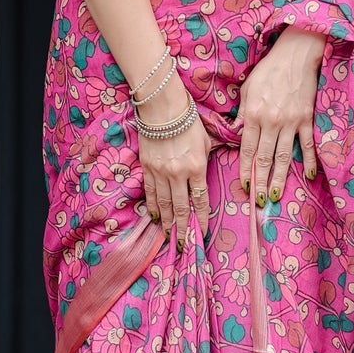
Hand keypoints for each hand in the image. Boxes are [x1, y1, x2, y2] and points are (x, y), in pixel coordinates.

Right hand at [139, 87, 213, 248]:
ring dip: (167, 223)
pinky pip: (150, 192)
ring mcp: (160, 172)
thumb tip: (206, 178)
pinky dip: (152, 207)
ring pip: (163, 204)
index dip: (201, 220)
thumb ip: (207, 162)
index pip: (200, 201)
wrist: (162, 107)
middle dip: (183, 228)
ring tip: (169, 237)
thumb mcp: (206, 142)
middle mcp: (178, 174)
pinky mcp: (147, 168)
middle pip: (180, 208)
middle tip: (184, 245)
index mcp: (197, 168)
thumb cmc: (189, 121)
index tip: (202, 234)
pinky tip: (155, 218)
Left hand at [236, 27, 326, 205]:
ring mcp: (292, 122)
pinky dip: (308, 161)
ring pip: (284, 156)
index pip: (248, 150)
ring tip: (275, 195)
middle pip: (265, 158)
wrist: (297, 54)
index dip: (246, 171)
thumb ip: (242, 112)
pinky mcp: (307, 119)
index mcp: (254, 114)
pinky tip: (307, 176)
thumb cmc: (269, 69)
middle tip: (259, 201)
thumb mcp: (248, 87)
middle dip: (261, 182)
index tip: (245, 187)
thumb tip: (236, 132)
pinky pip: (307, 144)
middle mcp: (272, 121)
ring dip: (280, 178)